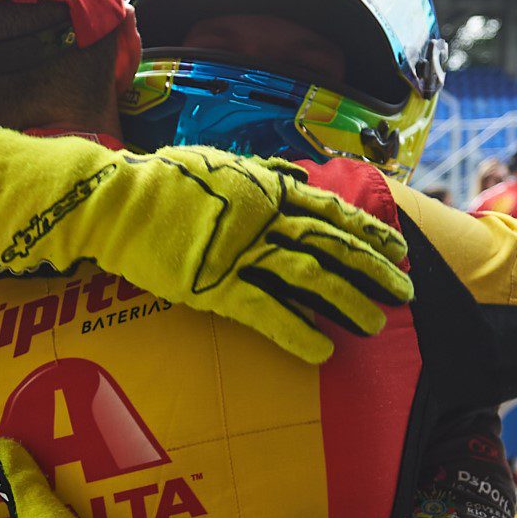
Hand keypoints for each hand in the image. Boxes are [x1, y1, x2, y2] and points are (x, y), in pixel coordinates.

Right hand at [0, 131, 413, 365]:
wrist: (110, 200)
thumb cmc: (156, 184)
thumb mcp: (216, 166)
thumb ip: (258, 174)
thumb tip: (294, 175)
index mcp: (263, 187)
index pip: (329, 210)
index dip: (366, 231)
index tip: (397, 247)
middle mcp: (261, 216)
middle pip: (331, 244)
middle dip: (372, 269)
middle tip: (406, 291)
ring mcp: (239, 250)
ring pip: (308, 277)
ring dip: (346, 302)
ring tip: (375, 326)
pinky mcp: (212, 283)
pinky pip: (264, 312)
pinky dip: (297, 331)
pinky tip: (323, 351)